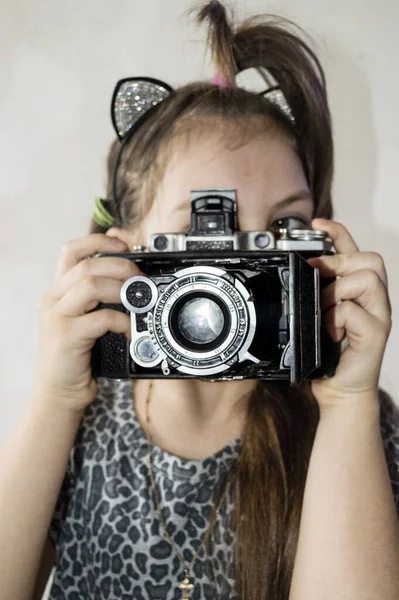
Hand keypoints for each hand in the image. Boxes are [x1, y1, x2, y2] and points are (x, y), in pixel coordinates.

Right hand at [34, 234, 139, 412]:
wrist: (58, 392)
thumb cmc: (76, 356)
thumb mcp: (83, 320)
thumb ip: (98, 299)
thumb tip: (130, 279)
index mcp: (57, 291)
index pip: (71, 250)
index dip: (99, 240)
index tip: (124, 244)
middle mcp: (53, 299)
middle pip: (87, 264)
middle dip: (122, 267)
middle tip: (142, 280)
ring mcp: (56, 316)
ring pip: (91, 285)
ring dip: (122, 290)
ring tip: (138, 302)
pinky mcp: (65, 336)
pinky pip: (101, 318)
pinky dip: (123, 321)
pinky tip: (131, 331)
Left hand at [308, 219, 391, 412]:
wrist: (340, 389)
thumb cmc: (328, 353)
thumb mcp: (318, 316)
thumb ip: (316, 294)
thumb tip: (300, 271)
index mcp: (360, 291)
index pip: (354, 251)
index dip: (338, 233)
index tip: (316, 224)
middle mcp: (375, 299)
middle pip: (369, 259)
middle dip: (338, 263)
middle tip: (317, 278)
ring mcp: (379, 315)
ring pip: (365, 279)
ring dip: (335, 292)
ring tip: (323, 313)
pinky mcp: (377, 333)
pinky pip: (353, 310)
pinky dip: (335, 319)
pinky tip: (330, 333)